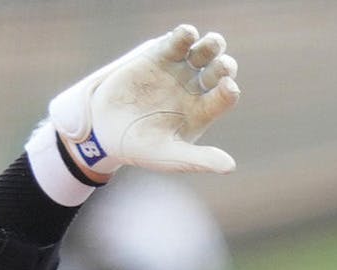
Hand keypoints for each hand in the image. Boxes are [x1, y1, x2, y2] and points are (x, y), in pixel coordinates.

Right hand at [48, 24, 239, 176]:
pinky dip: (184, 36)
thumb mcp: (171, 157)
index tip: (229, 86)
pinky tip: (187, 34)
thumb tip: (230, 167)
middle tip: (224, 65)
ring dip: (211, 46)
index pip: (224, 98)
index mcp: (202, 112)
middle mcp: (194, 89)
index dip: (229, 91)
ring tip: (213, 44)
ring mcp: (177, 71)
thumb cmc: (142, 150)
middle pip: (218, 72)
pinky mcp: (158, 56)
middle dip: (224, 66)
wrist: (106, 131)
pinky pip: (177, 42)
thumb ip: (199, 160)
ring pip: (202, 52)